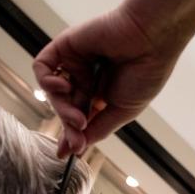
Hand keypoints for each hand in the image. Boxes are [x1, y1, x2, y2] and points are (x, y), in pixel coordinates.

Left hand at [33, 6, 182, 155]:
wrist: (151, 41)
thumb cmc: (145, 72)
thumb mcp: (122, 111)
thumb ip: (98, 129)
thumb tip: (78, 148)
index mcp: (102, 92)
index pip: (79, 116)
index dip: (72, 134)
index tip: (66, 153)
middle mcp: (86, 77)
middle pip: (65, 106)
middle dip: (69, 124)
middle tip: (78, 135)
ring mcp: (75, 62)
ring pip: (54, 91)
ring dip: (61, 107)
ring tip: (77, 116)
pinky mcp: (66, 46)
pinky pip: (43, 66)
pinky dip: (47, 80)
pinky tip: (63, 86)